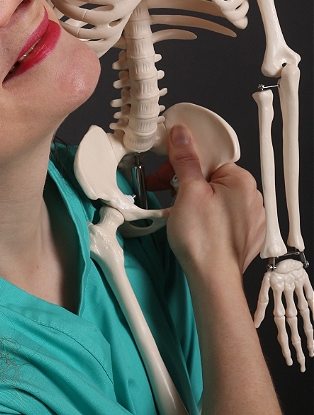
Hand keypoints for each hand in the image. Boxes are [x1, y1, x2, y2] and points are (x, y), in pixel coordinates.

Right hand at [164, 124, 265, 280]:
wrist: (212, 280)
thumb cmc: (203, 239)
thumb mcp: (188, 191)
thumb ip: (185, 159)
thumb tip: (182, 134)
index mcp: (241, 181)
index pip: (209, 157)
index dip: (182, 160)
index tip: (165, 167)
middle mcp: (250, 197)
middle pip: (209, 175)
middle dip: (183, 180)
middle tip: (163, 189)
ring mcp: (248, 217)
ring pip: (213, 195)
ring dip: (190, 197)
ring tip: (175, 210)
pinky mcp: (241, 233)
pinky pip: (218, 213)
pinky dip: (202, 213)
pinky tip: (190, 223)